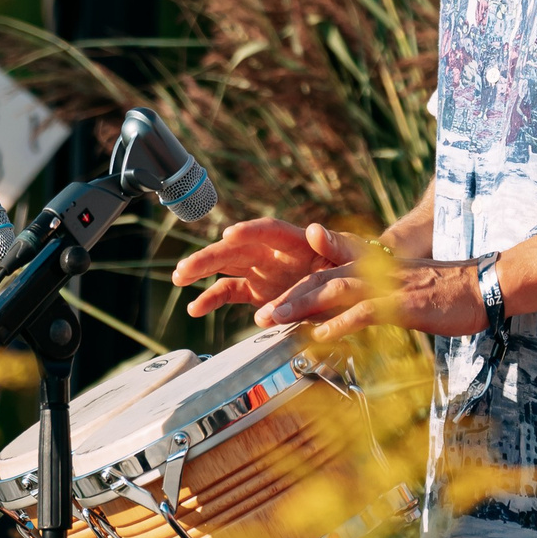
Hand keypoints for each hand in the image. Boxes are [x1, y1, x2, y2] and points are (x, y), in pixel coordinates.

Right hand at [171, 219, 365, 318]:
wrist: (357, 289)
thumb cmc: (357, 266)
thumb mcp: (352, 255)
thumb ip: (335, 244)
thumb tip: (315, 229)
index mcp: (296, 240)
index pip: (269, 231)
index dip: (249, 231)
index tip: (230, 234)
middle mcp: (273, 253)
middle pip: (237, 249)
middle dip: (210, 256)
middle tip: (186, 267)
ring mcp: (263, 272)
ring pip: (226, 267)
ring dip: (202, 271)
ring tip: (179, 278)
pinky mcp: (259, 293)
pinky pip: (231, 293)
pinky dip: (212, 299)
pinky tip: (195, 308)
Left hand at [257, 254, 488, 341]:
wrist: (485, 285)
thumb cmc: (449, 293)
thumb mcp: (407, 290)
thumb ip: (378, 299)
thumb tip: (352, 319)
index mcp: (376, 268)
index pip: (328, 271)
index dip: (298, 285)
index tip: (272, 301)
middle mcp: (377, 271)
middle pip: (322, 278)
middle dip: (288, 296)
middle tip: (258, 315)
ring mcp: (389, 286)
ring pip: (334, 290)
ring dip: (300, 305)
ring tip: (274, 320)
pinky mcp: (404, 304)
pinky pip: (365, 312)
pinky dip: (339, 323)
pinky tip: (319, 336)